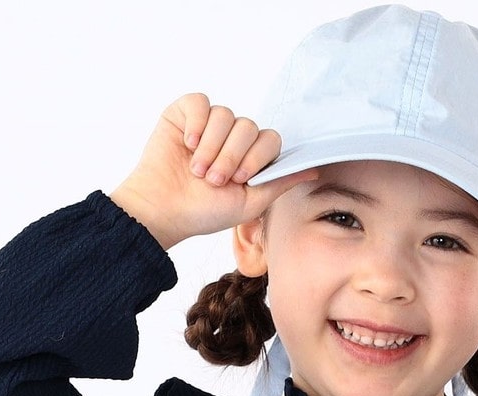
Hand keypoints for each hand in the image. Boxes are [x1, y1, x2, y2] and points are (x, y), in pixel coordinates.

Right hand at [109, 94, 317, 249]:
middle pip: (249, 126)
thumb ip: (280, 183)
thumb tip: (314, 169)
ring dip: (212, 147)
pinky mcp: (185, 112)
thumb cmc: (203, 211)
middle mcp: (232, 137)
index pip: (270, 139)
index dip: (257, 157)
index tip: (239, 180)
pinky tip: (187, 145)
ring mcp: (209, 123)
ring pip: (226, 115)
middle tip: (214, 180)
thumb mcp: (250, 203)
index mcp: (250, 157)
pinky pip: (200, 102)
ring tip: (197, 171)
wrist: (163, 209)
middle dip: (232, 156)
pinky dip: (196, 124)